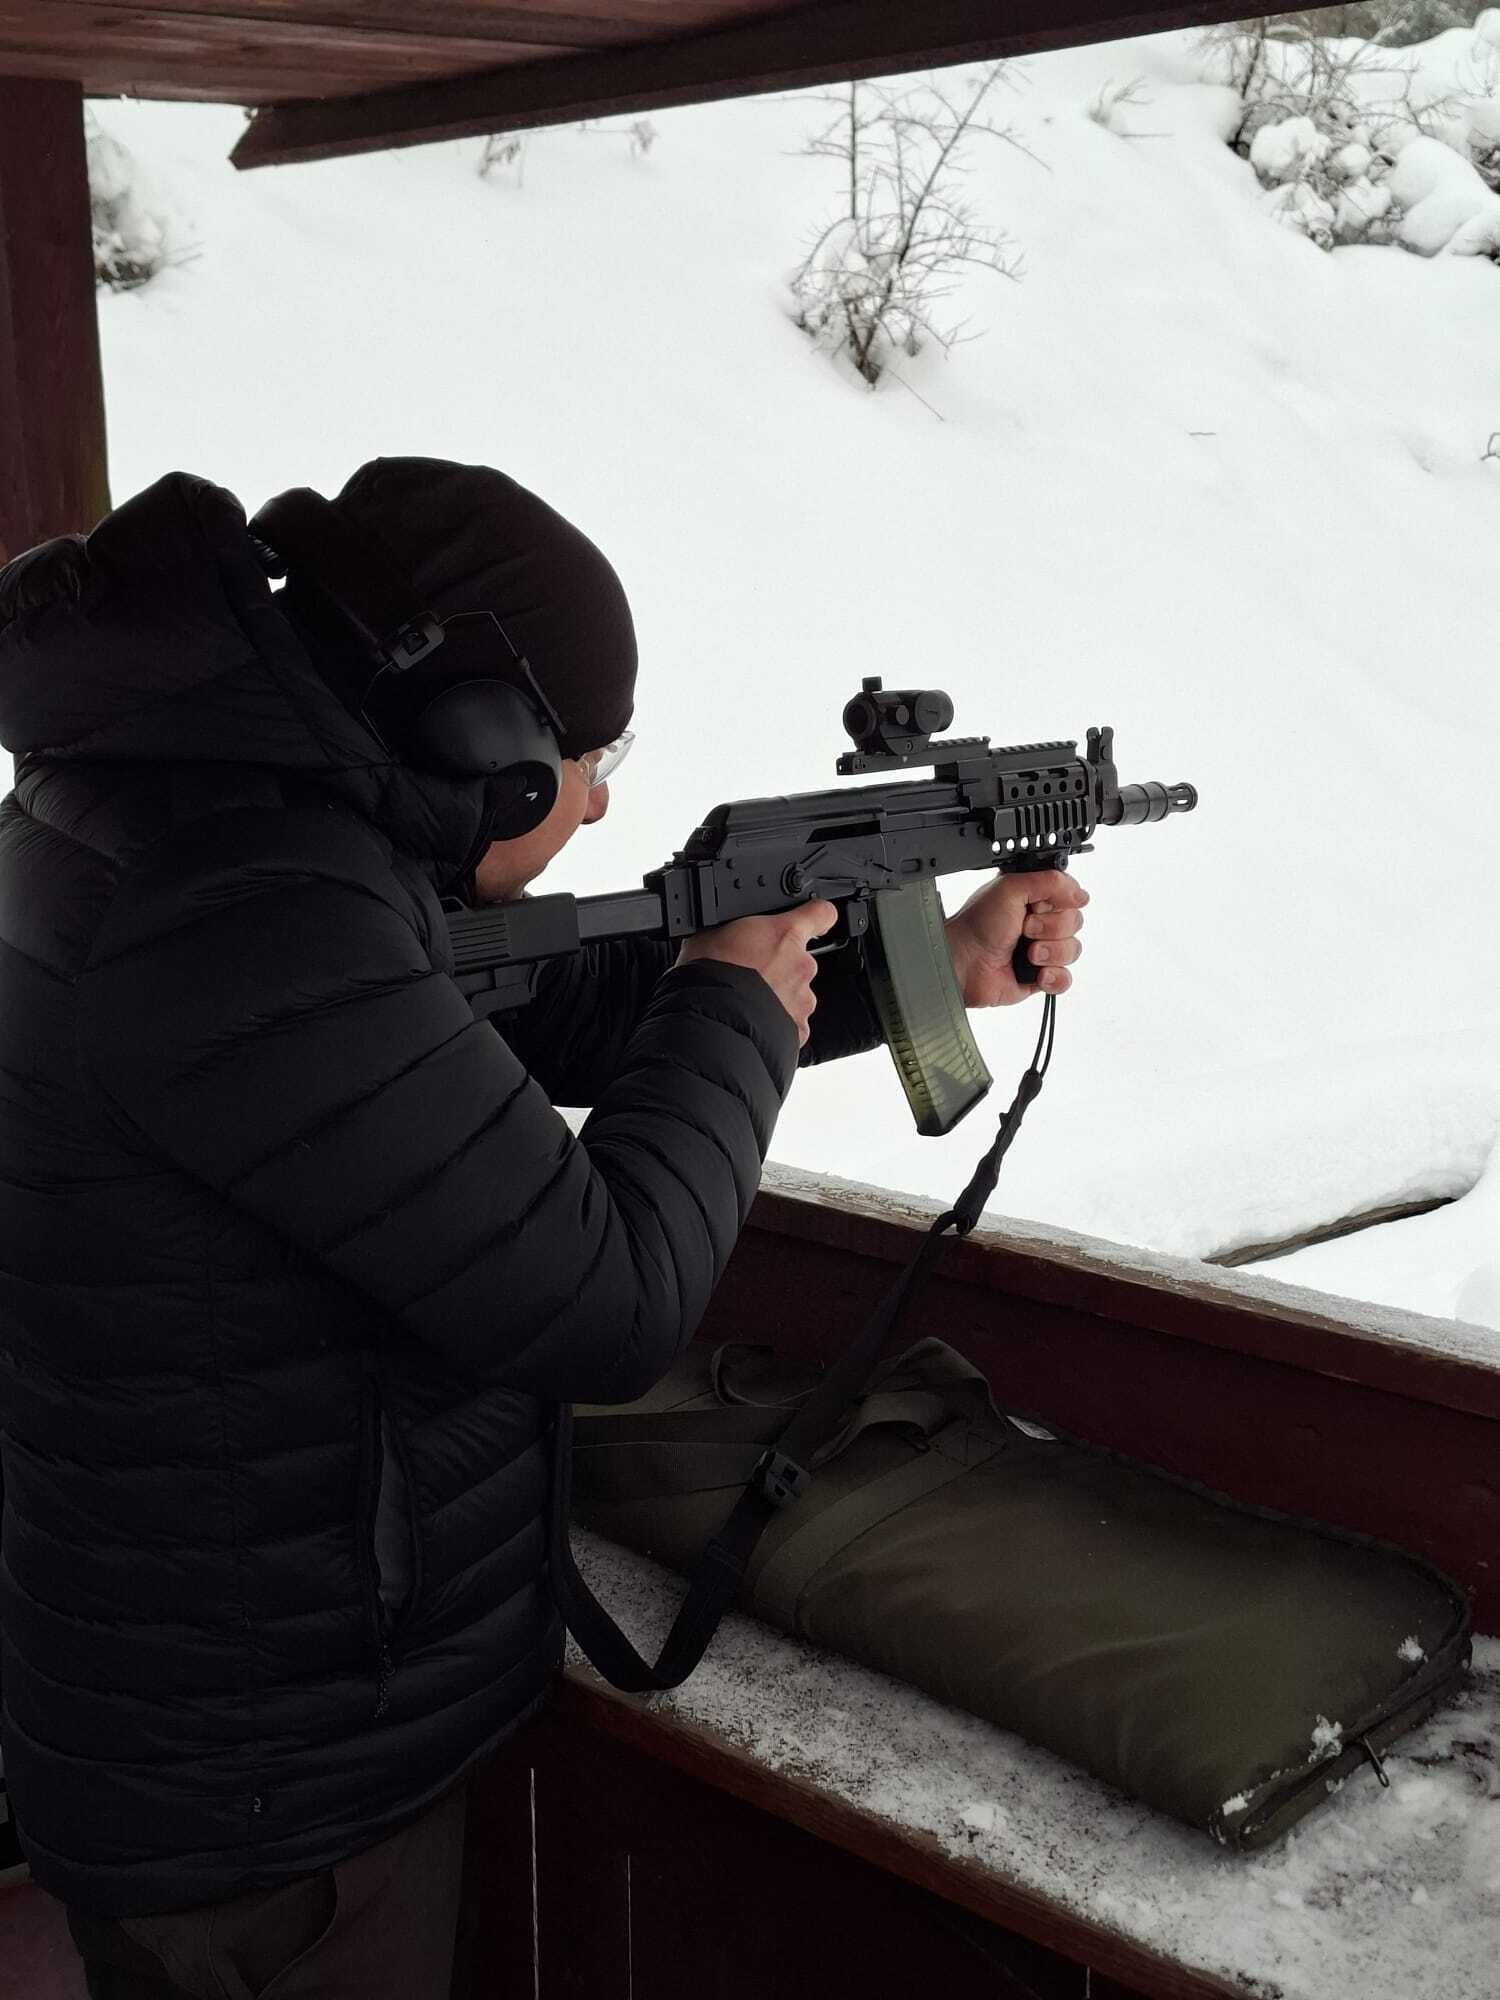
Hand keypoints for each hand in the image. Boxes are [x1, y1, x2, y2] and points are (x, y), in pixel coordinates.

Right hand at [678, 900, 837, 1046]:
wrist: (710, 1021)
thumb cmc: (708, 977)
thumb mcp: (710, 935)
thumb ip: (736, 931)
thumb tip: (726, 933)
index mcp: (785, 935)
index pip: (821, 913)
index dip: (816, 917)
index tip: (812, 922)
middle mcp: (801, 965)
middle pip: (800, 962)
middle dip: (779, 969)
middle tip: (750, 976)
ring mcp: (803, 999)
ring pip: (796, 994)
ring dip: (778, 997)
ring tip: (747, 1003)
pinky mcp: (799, 1029)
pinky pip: (791, 1023)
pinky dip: (777, 1023)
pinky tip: (754, 1022)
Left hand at [945, 871, 1087, 1007]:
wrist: (961, 962)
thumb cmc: (976, 925)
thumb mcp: (1011, 887)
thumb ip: (1050, 881)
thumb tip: (1080, 894)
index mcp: (1034, 898)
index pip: (1070, 897)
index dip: (1058, 903)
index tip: (1037, 906)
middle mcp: (1039, 922)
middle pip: (1075, 923)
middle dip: (1051, 928)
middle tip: (1025, 929)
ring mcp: (1041, 950)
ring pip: (1073, 950)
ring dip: (1050, 952)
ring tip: (1027, 953)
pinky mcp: (1039, 977)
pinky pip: (1065, 978)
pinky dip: (1054, 977)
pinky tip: (1037, 974)